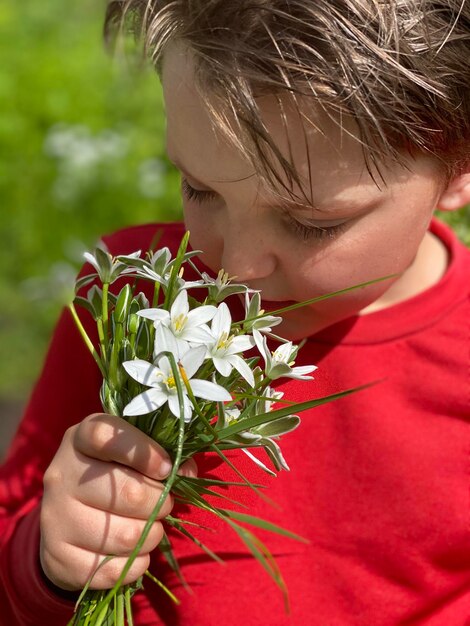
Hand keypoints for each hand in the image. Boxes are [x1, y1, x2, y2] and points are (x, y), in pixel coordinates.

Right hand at [40, 413, 195, 590]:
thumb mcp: (133, 453)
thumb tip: (186, 472)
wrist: (70, 518)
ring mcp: (55, 516)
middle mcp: (61, 473)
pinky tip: (134, 552)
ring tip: (150, 528)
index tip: (166, 467)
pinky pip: (112, 569)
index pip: (106, 436)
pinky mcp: (57, 556)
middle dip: (159, 502)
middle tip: (164, 503)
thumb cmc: (115, 474)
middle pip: (127, 493)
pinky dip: (135, 565)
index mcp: (81, 438)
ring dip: (151, 535)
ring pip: (124, 536)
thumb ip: (162, 454)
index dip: (143, 452)